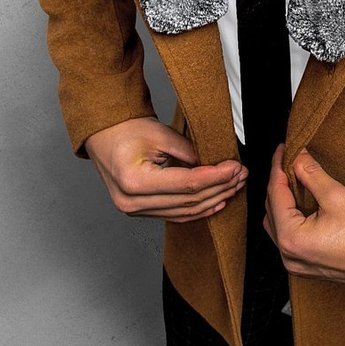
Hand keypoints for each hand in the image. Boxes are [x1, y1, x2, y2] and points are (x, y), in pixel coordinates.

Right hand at [84, 116, 246, 222]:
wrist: (104, 135)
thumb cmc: (126, 130)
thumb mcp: (160, 134)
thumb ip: (189, 152)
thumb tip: (217, 166)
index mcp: (134, 181)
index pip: (187, 184)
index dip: (216, 177)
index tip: (235, 167)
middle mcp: (132, 201)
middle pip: (188, 200)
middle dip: (220, 187)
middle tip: (240, 174)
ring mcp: (135, 210)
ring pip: (185, 212)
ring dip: (213, 199)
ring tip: (234, 185)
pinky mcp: (140, 211)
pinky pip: (174, 215)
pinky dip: (198, 210)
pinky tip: (217, 202)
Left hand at [263, 144, 344, 288]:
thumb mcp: (337, 196)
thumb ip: (311, 174)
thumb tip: (298, 158)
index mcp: (292, 239)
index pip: (275, 195)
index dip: (278, 168)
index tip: (283, 150)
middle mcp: (290, 256)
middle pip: (273, 211)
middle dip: (280, 185)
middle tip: (289, 161)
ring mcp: (299, 265)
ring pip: (279, 226)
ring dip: (284, 203)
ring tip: (295, 179)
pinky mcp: (311, 267)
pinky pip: (291, 239)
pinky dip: (293, 219)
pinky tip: (304, 204)